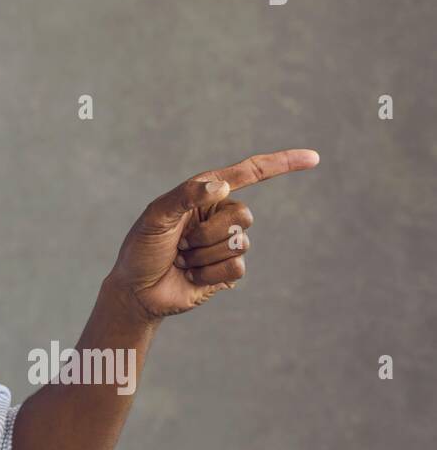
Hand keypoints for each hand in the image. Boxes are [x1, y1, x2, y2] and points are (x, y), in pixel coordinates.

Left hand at [108, 149, 319, 319]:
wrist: (136, 291)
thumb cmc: (141, 248)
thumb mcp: (155, 217)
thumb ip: (185, 196)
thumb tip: (223, 185)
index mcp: (204, 195)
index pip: (248, 174)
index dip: (281, 164)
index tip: (313, 158)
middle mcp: (218, 216)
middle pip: (244, 215)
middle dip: (209, 231)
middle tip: (181, 242)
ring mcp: (225, 244)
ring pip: (240, 243)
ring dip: (204, 254)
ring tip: (183, 258)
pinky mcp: (228, 271)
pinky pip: (236, 267)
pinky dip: (209, 272)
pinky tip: (190, 274)